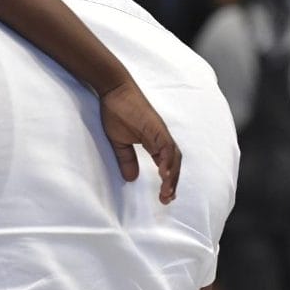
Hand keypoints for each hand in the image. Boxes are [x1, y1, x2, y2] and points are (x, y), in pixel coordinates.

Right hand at [98, 79, 181, 203]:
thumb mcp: (119, 141)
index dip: (167, 181)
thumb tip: (131, 179)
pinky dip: (168, 161)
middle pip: (174, 164)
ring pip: (174, 158)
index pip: (166, 165)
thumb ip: (127, 159)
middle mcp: (162, 138)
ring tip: (166, 191)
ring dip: (172, 176)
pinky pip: (166, 147)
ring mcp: (160, 133)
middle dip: (172, 183)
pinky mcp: (156, 128)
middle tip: (166, 199)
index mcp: (154, 142)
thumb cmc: (116, 111)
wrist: (114, 90)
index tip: (164, 196)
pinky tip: (164, 173)